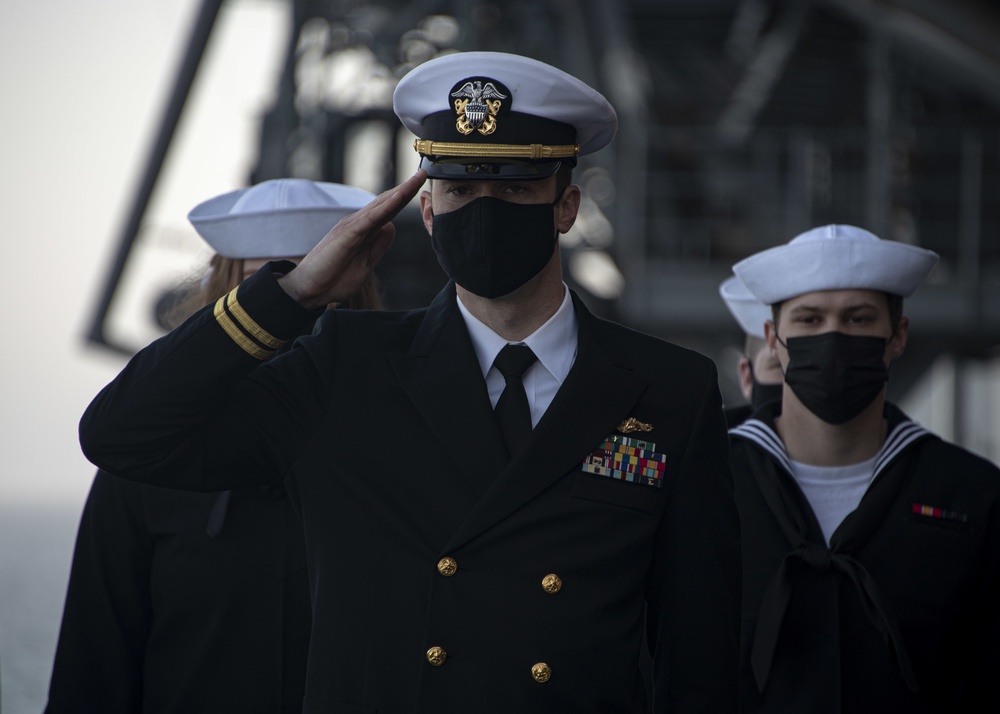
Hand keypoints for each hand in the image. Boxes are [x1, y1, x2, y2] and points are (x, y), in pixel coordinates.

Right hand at [279, 170, 426, 308]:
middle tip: (424, 172)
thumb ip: (378, 246)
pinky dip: (386, 206)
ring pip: (381, 205)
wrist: (308, 290)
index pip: (389, 210)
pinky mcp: (347, 234)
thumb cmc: (333, 278)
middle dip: (407, 188)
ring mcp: (352, 226)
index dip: (405, 198)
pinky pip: (370, 218)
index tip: (422, 186)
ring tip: (418, 177)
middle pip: (387, 202)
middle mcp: (358, 223)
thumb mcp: (366, 264)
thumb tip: (391, 227)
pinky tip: (399, 196)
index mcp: (364, 231)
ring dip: (401, 191)